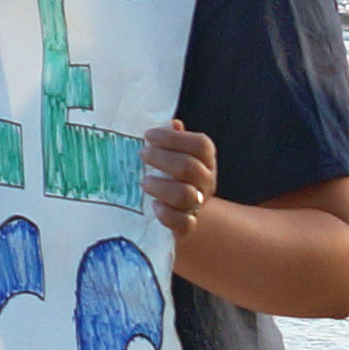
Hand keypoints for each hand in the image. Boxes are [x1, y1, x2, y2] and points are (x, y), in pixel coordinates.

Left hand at [138, 121, 217, 237]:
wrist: (182, 209)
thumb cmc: (172, 173)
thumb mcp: (174, 153)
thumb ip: (172, 139)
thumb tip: (170, 124)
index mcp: (205, 159)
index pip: (200, 145)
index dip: (173, 139)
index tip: (148, 135)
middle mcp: (206, 180)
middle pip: (189, 167)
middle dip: (161, 159)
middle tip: (142, 155)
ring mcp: (199, 203)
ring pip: (186, 195)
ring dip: (161, 187)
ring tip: (144, 181)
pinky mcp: (189, 225)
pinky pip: (184, 223)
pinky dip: (166, 214)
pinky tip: (154, 206)